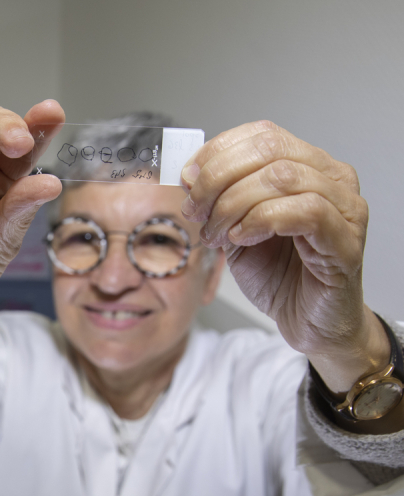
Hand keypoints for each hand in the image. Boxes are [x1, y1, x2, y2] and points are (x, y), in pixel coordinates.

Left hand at [180, 120, 388, 391]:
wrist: (307, 322)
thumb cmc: (279, 275)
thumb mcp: (233, 228)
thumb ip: (216, 200)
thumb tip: (188, 175)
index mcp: (306, 166)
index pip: (262, 135)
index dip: (217, 152)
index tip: (188, 179)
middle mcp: (332, 179)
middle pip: (269, 152)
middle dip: (218, 179)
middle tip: (197, 211)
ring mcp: (345, 208)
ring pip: (282, 178)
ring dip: (234, 204)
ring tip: (217, 233)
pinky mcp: (347, 241)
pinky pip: (305, 211)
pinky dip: (261, 221)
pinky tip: (242, 239)